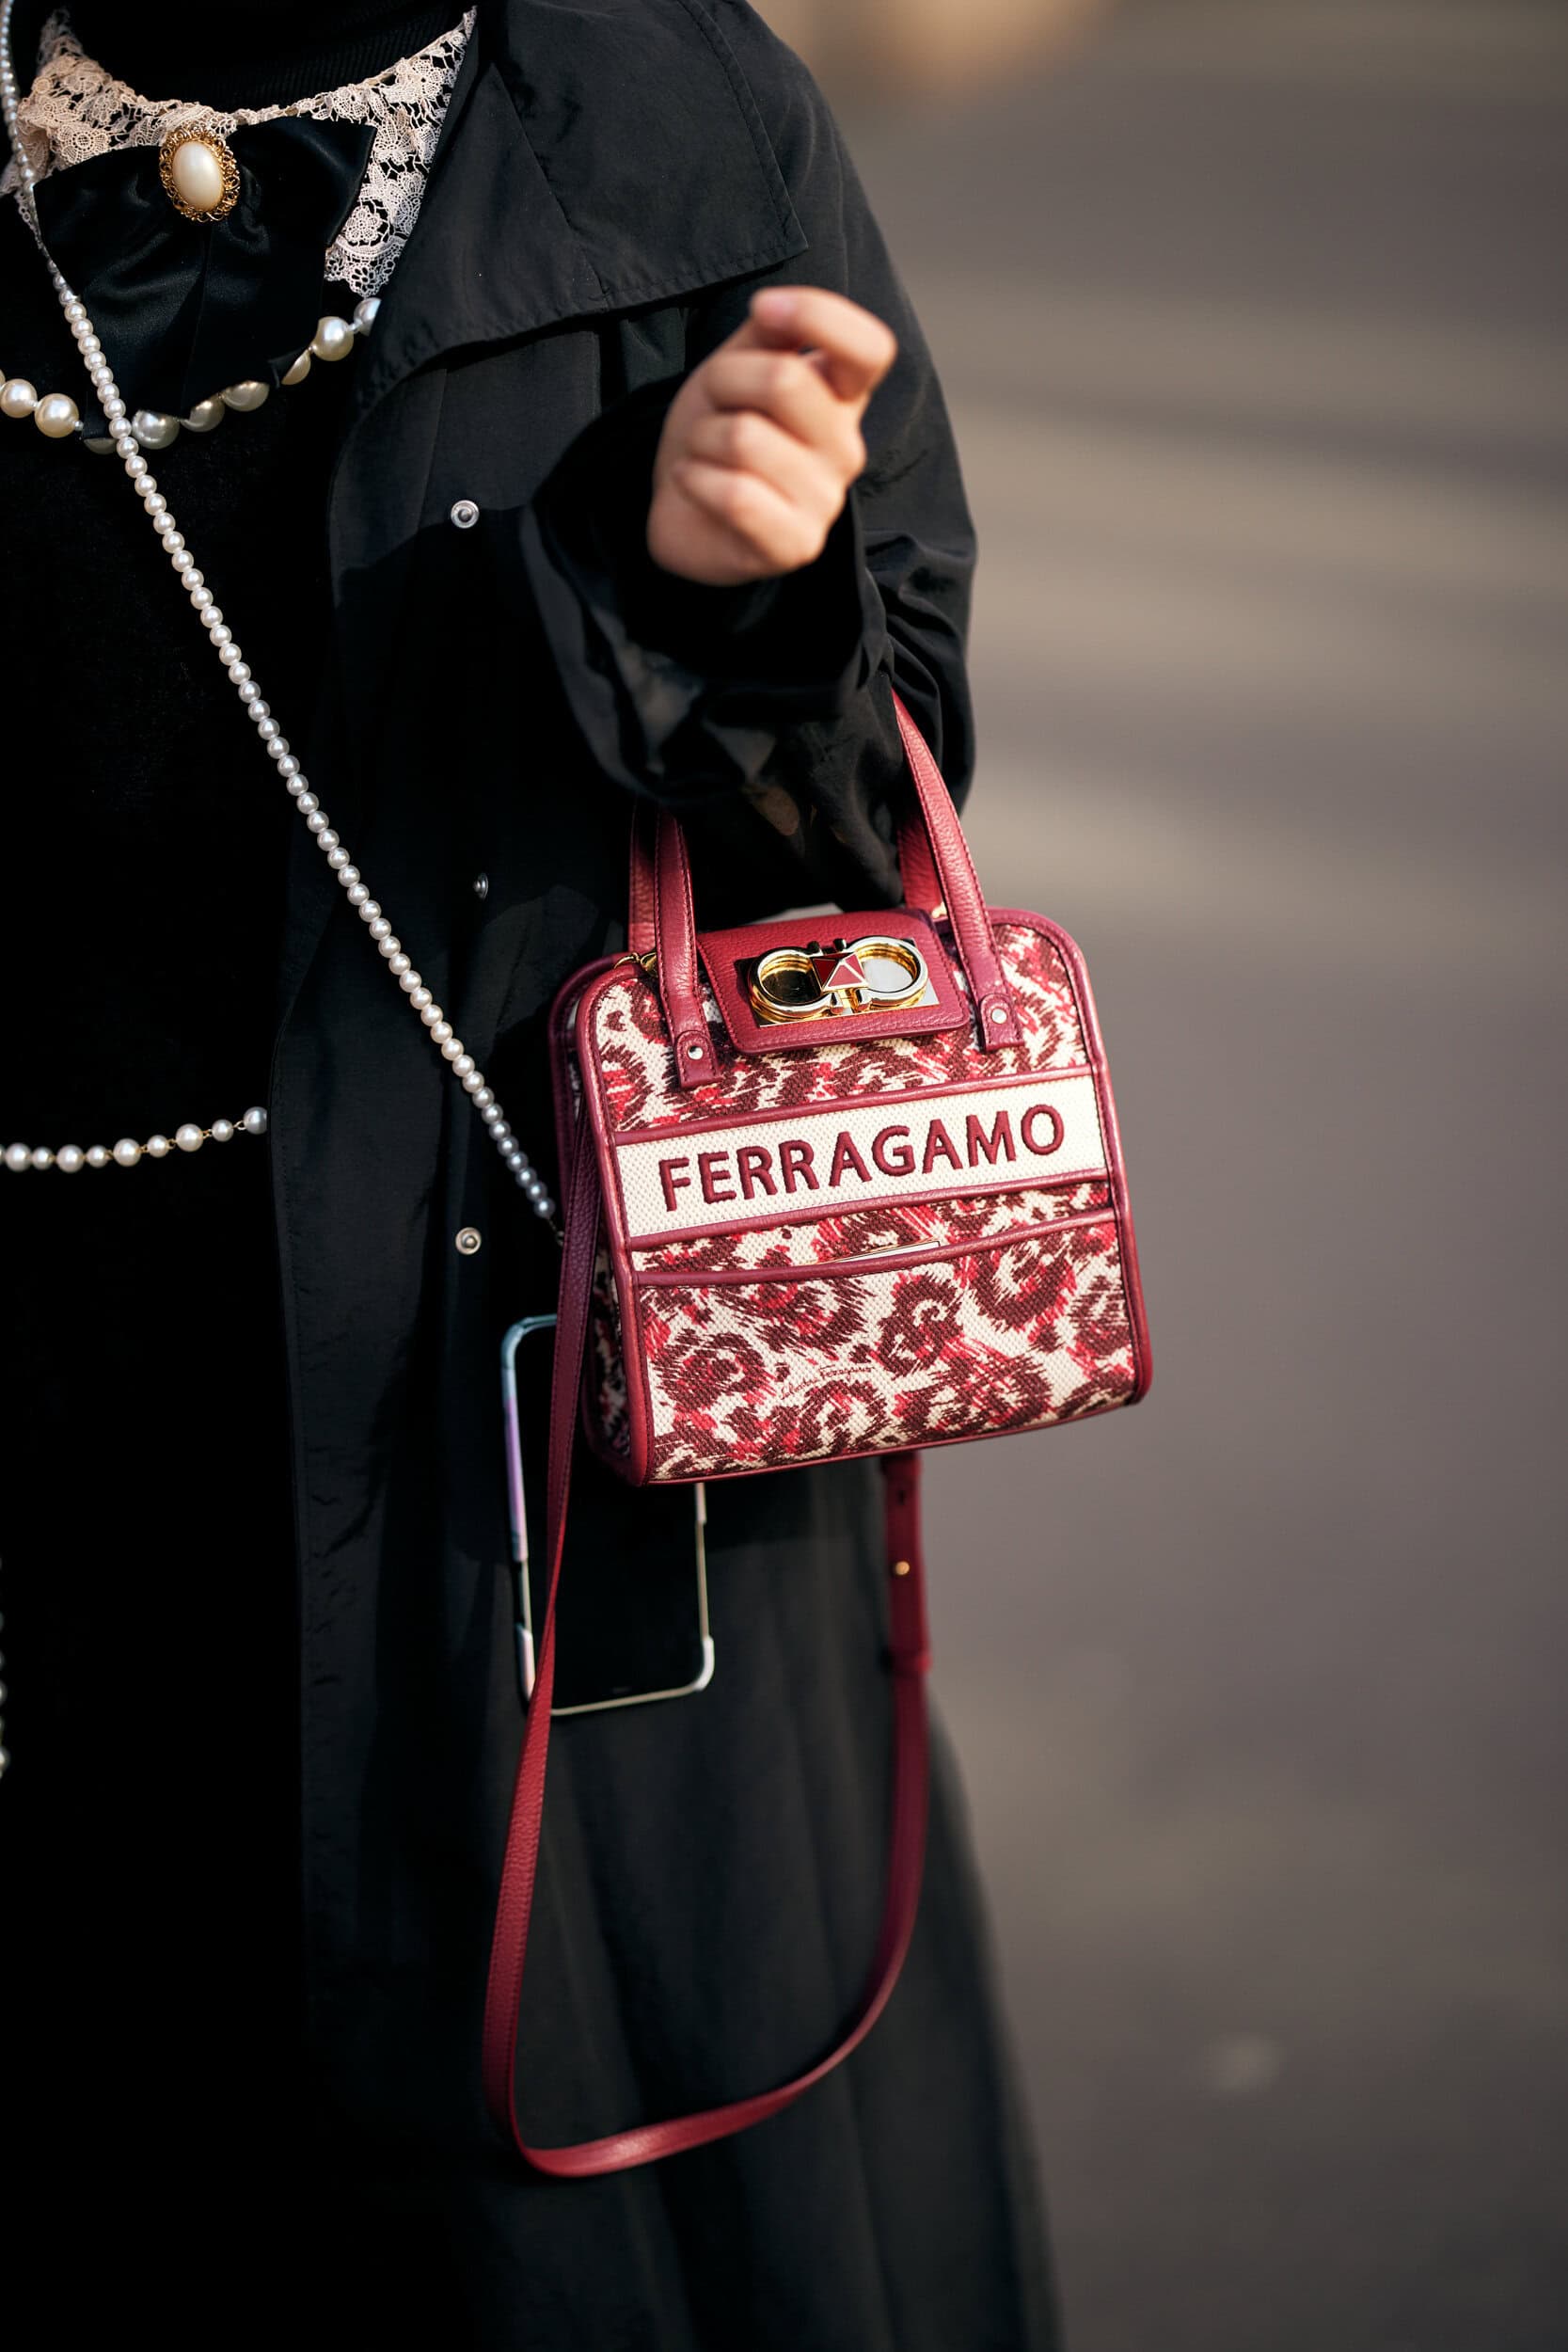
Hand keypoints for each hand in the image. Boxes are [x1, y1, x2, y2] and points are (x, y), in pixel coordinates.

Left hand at [646, 286, 897, 586]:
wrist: (680, 510)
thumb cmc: (716, 435)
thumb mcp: (736, 365)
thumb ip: (767, 331)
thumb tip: (776, 305)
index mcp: (842, 398)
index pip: (871, 349)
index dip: (819, 315)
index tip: (765, 310)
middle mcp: (845, 448)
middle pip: (784, 381)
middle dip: (723, 382)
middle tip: (713, 409)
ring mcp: (825, 501)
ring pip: (745, 438)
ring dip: (701, 439)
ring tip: (704, 455)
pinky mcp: (795, 546)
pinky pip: (735, 495)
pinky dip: (694, 480)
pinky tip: (696, 485)